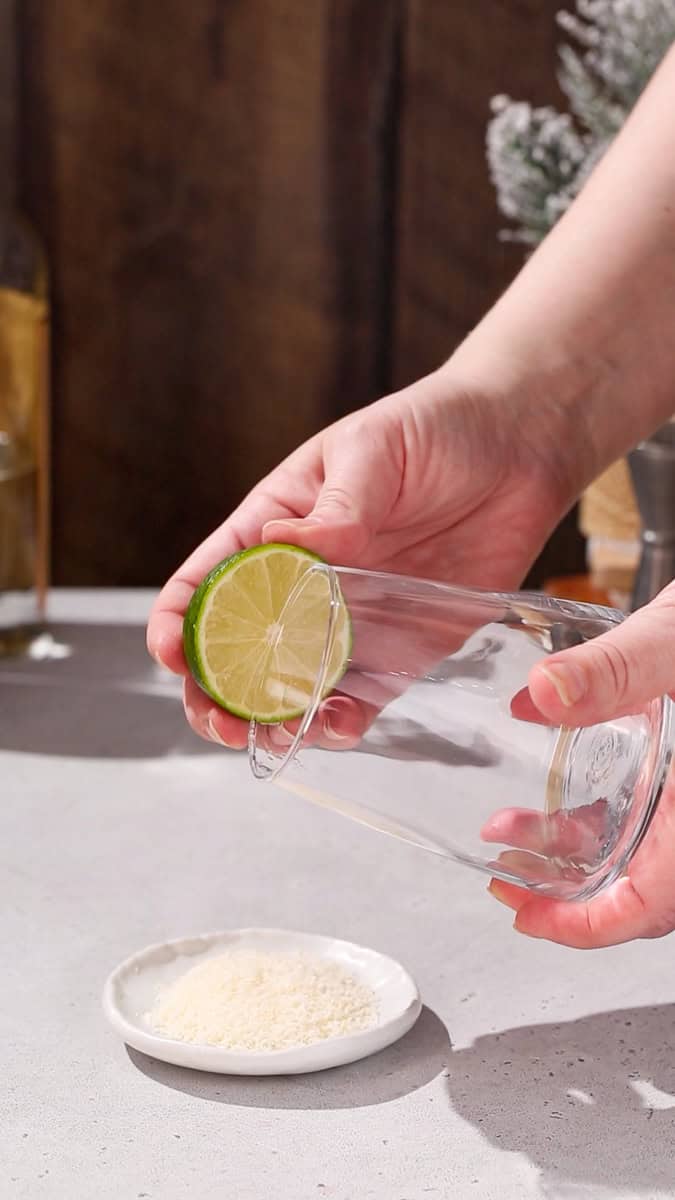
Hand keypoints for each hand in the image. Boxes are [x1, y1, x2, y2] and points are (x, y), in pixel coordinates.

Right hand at [147, 358, 575, 748]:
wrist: (518, 450)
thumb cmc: (432, 430)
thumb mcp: (370, 451)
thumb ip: (332, 507)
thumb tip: (281, 545)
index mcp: (272, 531)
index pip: (205, 585)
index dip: (178, 624)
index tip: (174, 655)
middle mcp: (301, 587)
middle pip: (234, 655)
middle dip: (216, 695)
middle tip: (225, 721)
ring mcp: (348, 624)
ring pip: (289, 690)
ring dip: (272, 721)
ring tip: (279, 735)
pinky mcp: (401, 652)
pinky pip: (360, 700)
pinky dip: (340, 724)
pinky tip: (338, 726)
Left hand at [488, 582, 674, 946]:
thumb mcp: (674, 644)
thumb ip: (612, 668)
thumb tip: (542, 693)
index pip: (651, 905)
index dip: (585, 926)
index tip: (527, 917)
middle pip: (637, 890)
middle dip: (562, 890)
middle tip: (506, 877)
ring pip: (636, 856)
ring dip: (570, 852)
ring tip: (509, 828)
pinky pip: (646, 821)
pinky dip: (595, 822)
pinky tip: (552, 800)